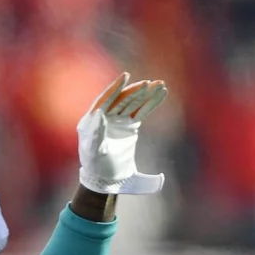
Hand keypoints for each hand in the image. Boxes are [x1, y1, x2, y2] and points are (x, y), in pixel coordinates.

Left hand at [77, 73, 167, 194]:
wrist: (105, 178)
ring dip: (147, 93)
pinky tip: (162, 93)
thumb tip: (99, 113)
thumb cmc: (95, 166)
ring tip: (161, 84)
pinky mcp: (130, 125)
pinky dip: (152, 102)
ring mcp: (119, 119)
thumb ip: (95, 133)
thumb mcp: (92, 150)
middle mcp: (106, 115)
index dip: (115, 88)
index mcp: (93, 119)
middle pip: (123, 99)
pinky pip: (142, 111)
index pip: (106, 99)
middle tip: (151, 83)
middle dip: (137, 90)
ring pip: (134, 103)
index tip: (125, 76)